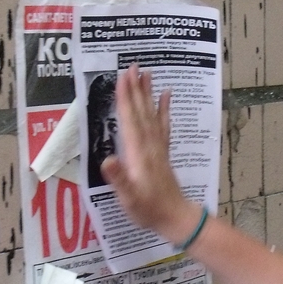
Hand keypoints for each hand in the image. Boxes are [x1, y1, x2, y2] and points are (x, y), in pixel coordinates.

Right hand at [100, 65, 200, 244]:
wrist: (175, 218)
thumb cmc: (148, 210)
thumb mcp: (128, 198)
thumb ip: (119, 178)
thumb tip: (106, 159)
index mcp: (138, 153)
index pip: (129, 120)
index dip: (125, 98)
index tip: (122, 77)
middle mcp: (149, 145)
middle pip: (141, 111)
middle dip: (135, 89)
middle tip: (133, 65)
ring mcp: (158, 148)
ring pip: (152, 114)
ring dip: (148, 93)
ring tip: (147, 73)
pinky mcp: (162, 153)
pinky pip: (163, 125)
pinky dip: (164, 109)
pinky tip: (166, 96)